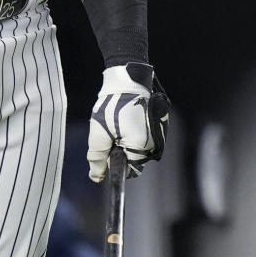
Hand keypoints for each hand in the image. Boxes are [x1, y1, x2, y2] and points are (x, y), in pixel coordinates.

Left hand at [88, 62, 168, 182]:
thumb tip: (96, 176)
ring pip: (138, 149)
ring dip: (125, 142)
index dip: (113, 164)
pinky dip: (132, 133)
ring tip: (117, 124)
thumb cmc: (113, 105)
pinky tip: (125, 120)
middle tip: (110, 133)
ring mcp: (158, 135)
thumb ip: (97, 157)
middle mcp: (154, 144)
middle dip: (119, 151)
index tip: (105, 151)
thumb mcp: (99, 133)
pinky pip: (143, 137)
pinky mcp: (158, 126)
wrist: (128, 80)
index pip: (128, 170)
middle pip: (134, 160)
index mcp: (141, 147)